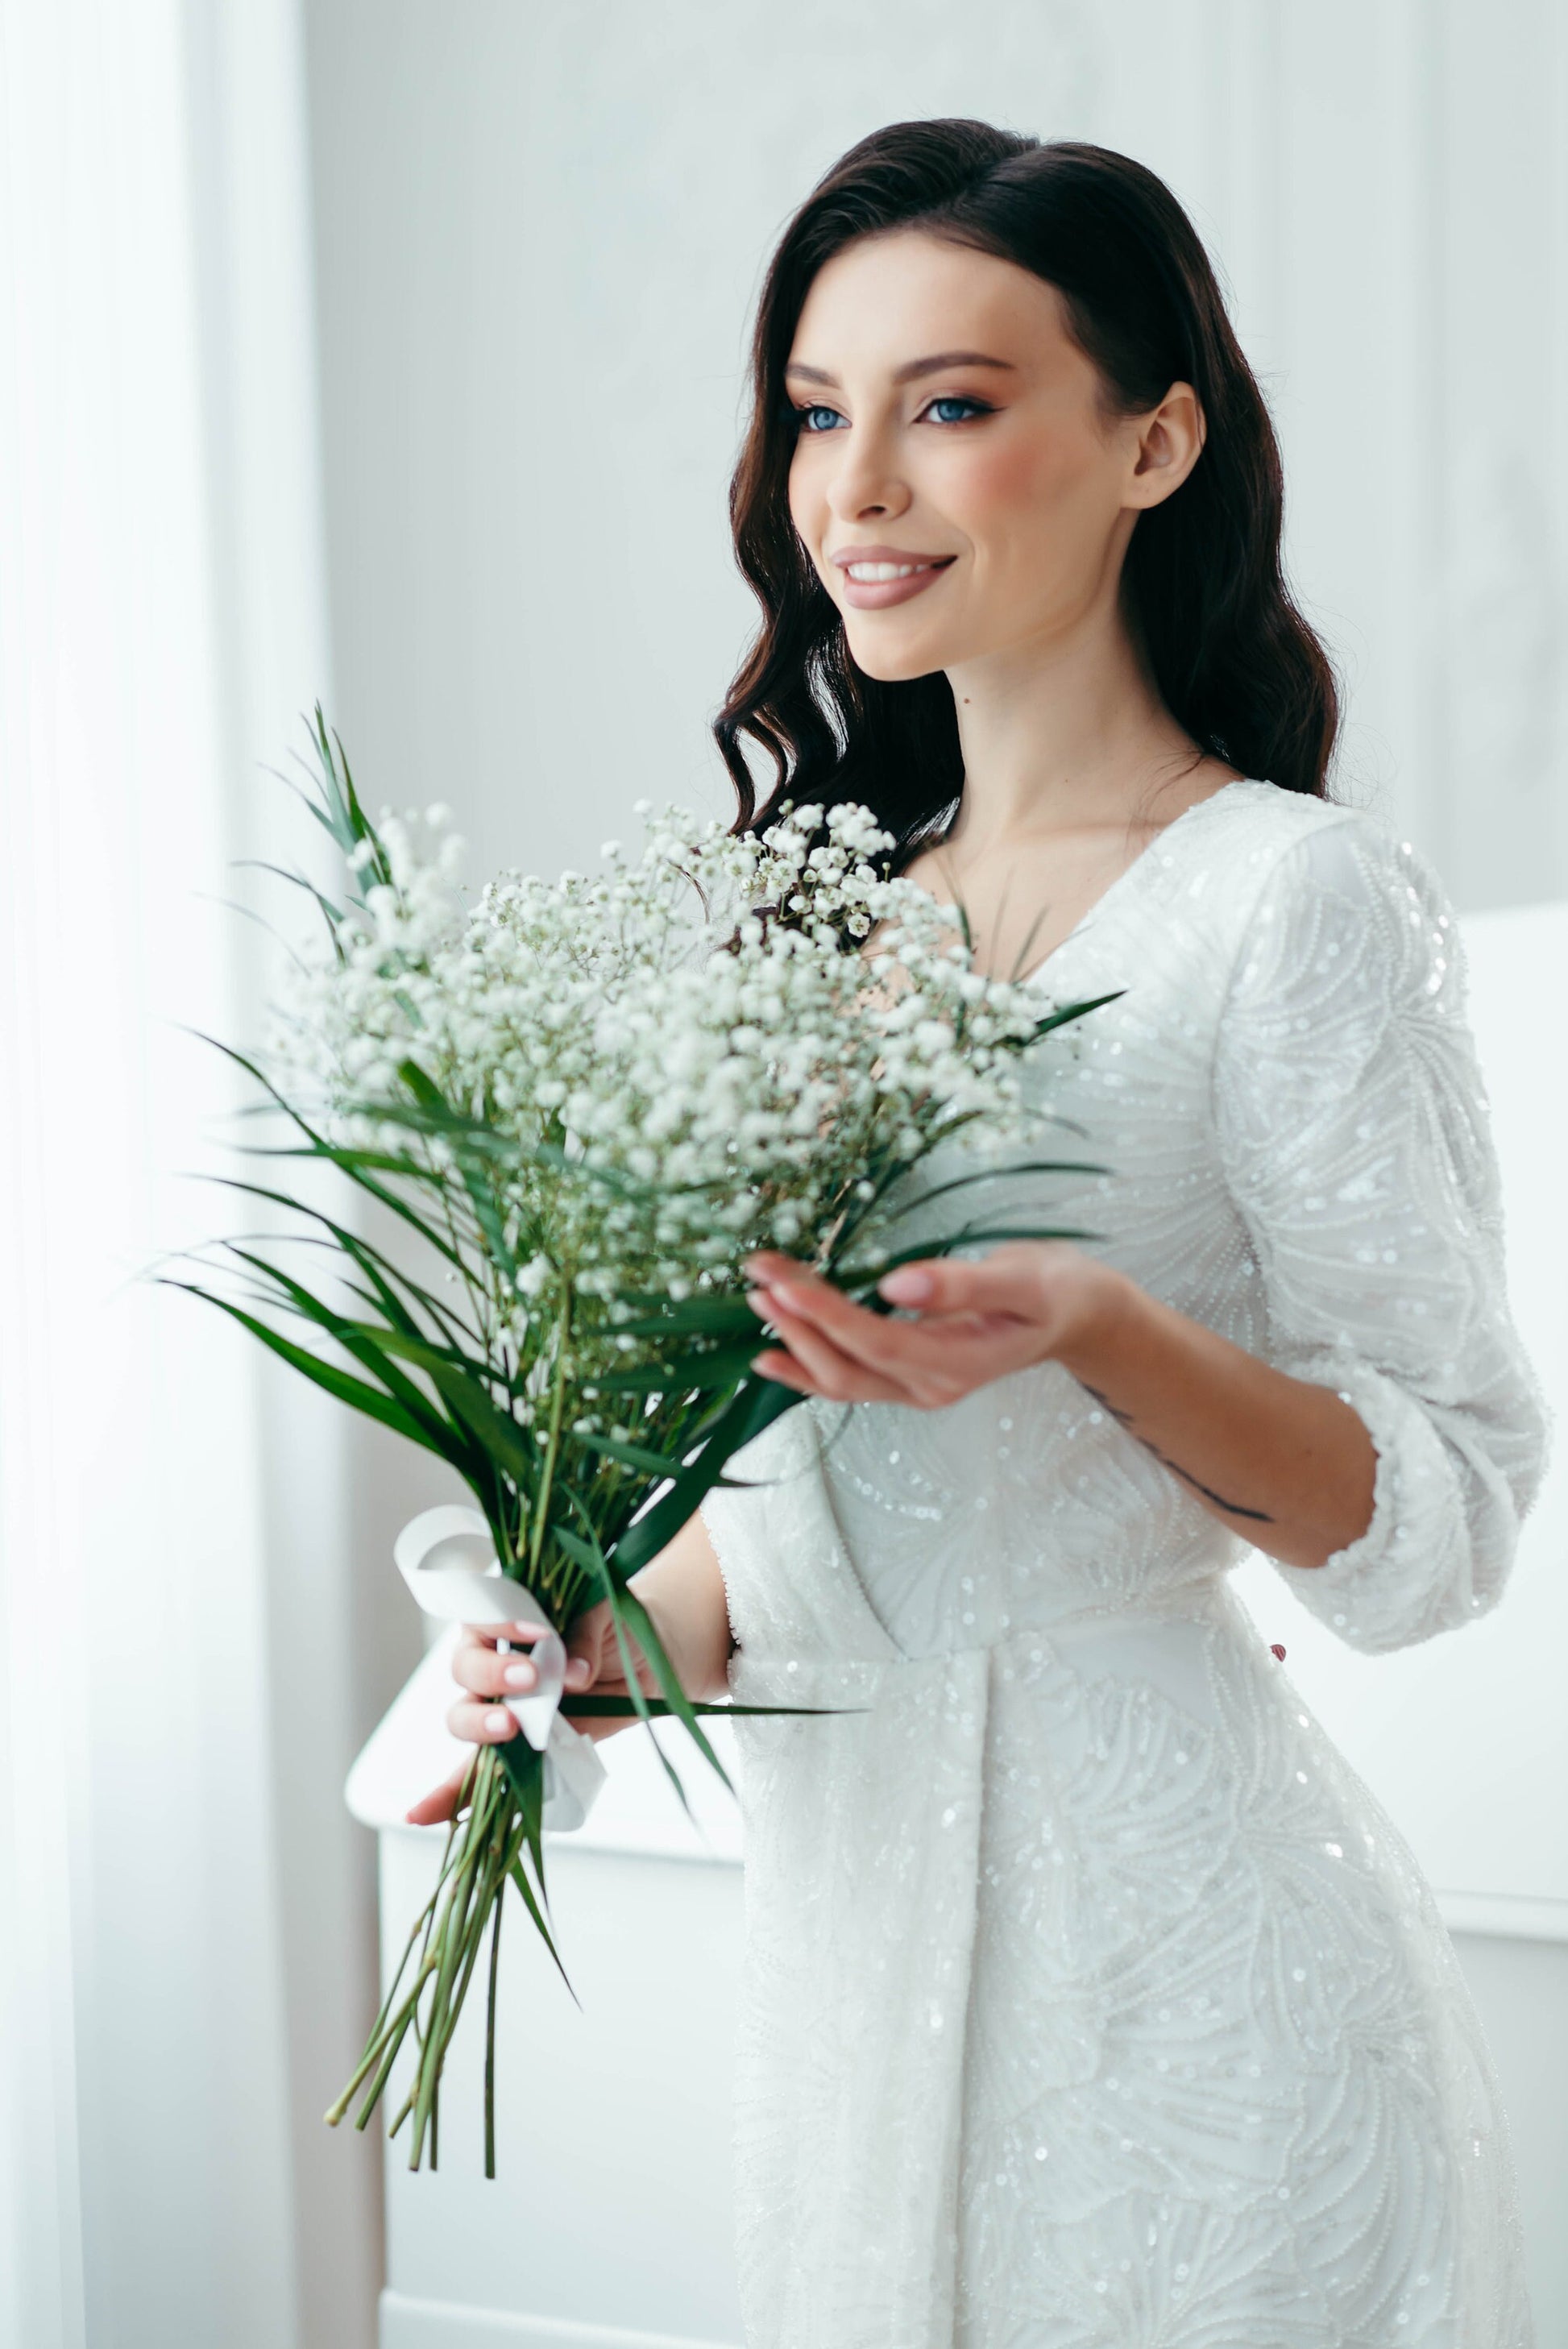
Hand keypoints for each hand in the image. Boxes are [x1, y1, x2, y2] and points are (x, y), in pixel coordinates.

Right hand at [405, 1600, 648, 1826]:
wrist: (643, 1655)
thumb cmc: (614, 1623)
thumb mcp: (606, 1612)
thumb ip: (584, 1635)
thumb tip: (572, 1673)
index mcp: (505, 1617)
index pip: (482, 1616)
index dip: (500, 1624)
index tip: (538, 1631)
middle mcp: (493, 1661)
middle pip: (465, 1669)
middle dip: (490, 1675)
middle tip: (528, 1679)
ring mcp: (501, 1706)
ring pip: (465, 1716)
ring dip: (480, 1725)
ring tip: (510, 1728)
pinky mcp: (516, 1746)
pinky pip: (473, 1773)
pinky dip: (448, 1794)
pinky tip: (422, 1814)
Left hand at [745, 1240, 1122, 1408]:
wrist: (1076, 1314)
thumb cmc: (1053, 1290)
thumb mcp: (1022, 1280)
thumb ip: (961, 1284)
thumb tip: (895, 1284)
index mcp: (958, 1363)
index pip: (875, 1342)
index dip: (825, 1315)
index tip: (783, 1282)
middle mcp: (931, 1386)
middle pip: (846, 1368)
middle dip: (798, 1327)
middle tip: (759, 1280)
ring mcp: (917, 1387)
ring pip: (840, 1380)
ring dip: (795, 1344)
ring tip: (758, 1301)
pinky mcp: (908, 1376)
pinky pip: (847, 1380)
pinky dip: (806, 1365)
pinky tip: (770, 1354)